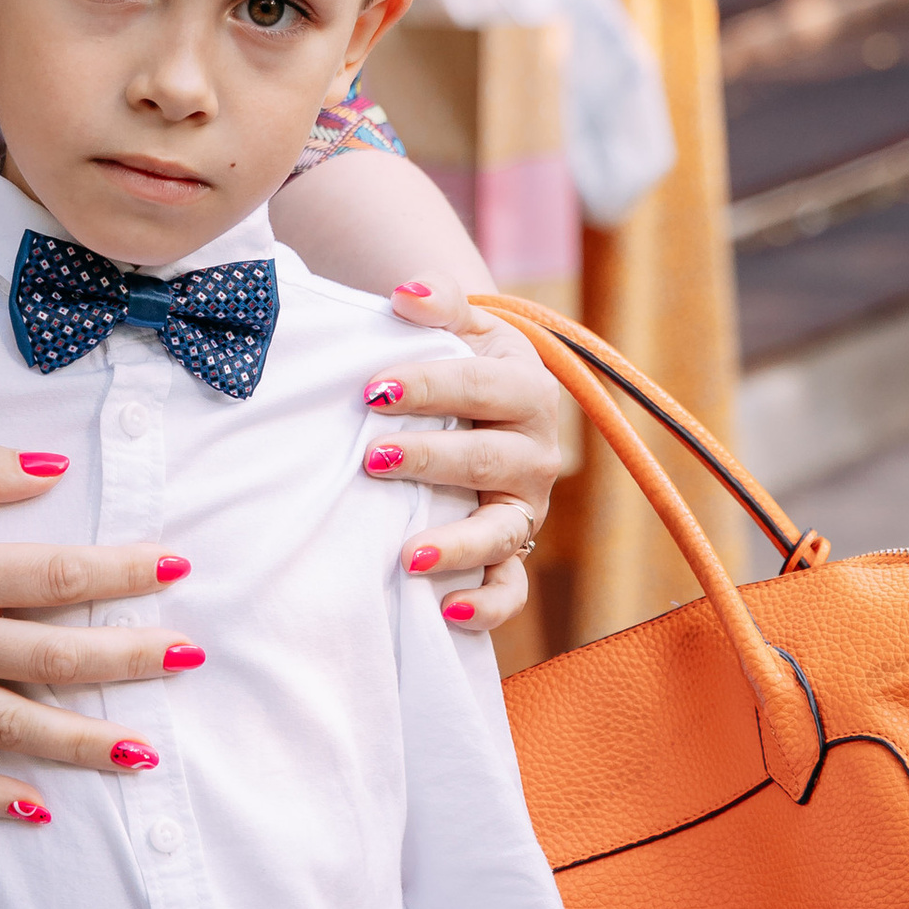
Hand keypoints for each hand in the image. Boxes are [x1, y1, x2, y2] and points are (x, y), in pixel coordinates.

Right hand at [0, 426, 198, 820]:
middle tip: (191, 658)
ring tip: (146, 753)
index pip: (60, 576)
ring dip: (83, 741)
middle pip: (54, 658)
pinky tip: (38, 809)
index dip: (125, 572)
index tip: (178, 568)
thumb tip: (54, 471)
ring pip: (11, 727)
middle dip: (131, 659)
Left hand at [367, 283, 562, 640]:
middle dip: (430, 461)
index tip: (371, 390)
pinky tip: (446, 613)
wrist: (488, 404)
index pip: (478, 386)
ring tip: (408, 555)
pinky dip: (487, 606)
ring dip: (457, 545)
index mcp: (527, 388)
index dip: (426, 387)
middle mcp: (537, 453)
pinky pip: (510, 588)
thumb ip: (439, 303)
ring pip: (500, 532)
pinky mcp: (513, 550)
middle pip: (486, 459)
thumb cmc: (466, 362)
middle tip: (372, 460)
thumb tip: (405, 295)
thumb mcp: (463, 325)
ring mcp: (525, 508)